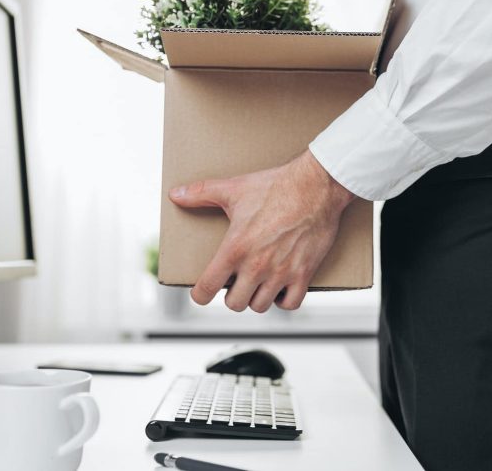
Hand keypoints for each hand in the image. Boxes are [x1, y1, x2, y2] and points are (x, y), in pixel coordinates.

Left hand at [169, 150, 355, 312]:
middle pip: (234, 304)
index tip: (203, 291)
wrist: (315, 185)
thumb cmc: (276, 186)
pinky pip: (291, 304)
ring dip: (257, 298)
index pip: (207, 289)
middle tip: (236, 283)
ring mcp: (281, 272)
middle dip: (232, 296)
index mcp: (235, 248)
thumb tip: (176, 194)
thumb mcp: (234, 189)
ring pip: (260, 306)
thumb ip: (201, 193)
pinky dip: (284, 300)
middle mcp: (256, 265)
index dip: (200, 294)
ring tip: (257, 284)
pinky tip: (281, 288)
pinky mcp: (304, 273)